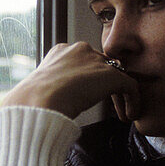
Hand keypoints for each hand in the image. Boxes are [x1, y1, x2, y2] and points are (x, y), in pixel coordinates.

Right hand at [1, 42, 140, 119]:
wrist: (37, 102)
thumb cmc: (31, 102)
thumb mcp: (40, 89)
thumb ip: (52, 88)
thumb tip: (52, 104)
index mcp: (61, 51)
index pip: (83, 61)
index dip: (89, 81)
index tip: (87, 98)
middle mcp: (80, 50)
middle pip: (102, 65)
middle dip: (106, 85)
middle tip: (108, 105)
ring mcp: (96, 61)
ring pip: (116, 75)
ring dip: (120, 95)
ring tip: (122, 113)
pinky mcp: (111, 75)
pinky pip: (130, 86)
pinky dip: (133, 101)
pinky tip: (129, 116)